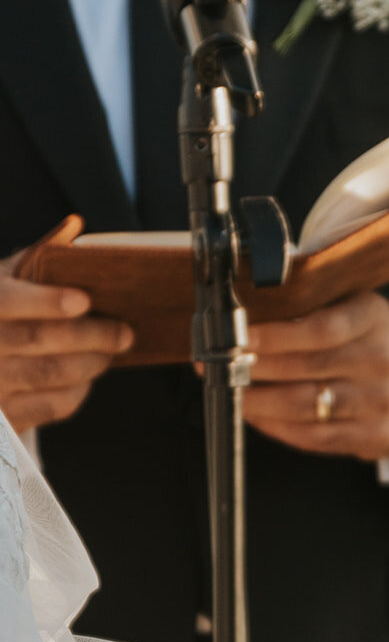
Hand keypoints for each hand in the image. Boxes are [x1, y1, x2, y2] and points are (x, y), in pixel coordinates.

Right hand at [0, 249, 132, 432]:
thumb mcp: (6, 279)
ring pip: (50, 374)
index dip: (46, 301)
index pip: (8, 302)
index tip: (83, 300)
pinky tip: (89, 374)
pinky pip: (53, 405)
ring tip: (112, 350)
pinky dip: (80, 389)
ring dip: (92, 362)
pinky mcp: (8, 415)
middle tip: (124, 332)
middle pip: (39, 340)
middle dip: (91, 335)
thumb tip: (74, 226)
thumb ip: (38, 255)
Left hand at [243, 292, 388, 458]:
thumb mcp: (358, 309)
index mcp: (374, 319)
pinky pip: (314, 438)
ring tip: (232, 392)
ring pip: (304, 406)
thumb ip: (316, 310)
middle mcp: (381, 361)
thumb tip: (250, 323)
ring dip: (258, 401)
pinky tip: (258, 415)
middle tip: (221, 365)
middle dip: (253, 369)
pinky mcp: (375, 437)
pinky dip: (277, 428)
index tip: (238, 338)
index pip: (317, 329)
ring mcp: (380, 403)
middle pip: (305, 369)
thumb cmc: (377, 342)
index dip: (272, 337)